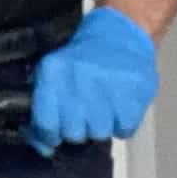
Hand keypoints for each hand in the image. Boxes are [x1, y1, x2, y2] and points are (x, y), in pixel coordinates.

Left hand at [28, 5, 158, 154]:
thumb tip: (41, 144)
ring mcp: (108, 85)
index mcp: (53, 70)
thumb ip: (42, 106)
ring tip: (103, 106)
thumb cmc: (83, 58)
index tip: (54, 137)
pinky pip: (124, 129)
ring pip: (99, 133)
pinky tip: (119, 106)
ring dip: (101, 126)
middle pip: (73, 133)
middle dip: (78, 129)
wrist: (121, 33)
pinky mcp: (135, 93)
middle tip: (83, 113)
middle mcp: (79, 76)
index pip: (46, 123)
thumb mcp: (52, 71)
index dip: (49, 136)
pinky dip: (122, 124)